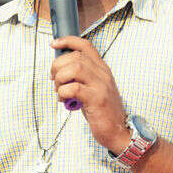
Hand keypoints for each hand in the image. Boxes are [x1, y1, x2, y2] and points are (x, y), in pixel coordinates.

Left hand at [50, 36, 129, 153]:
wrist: (118, 131)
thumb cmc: (102, 112)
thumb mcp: (93, 89)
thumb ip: (81, 78)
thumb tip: (59, 71)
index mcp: (102, 69)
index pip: (85, 46)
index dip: (67, 41)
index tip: (54, 45)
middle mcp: (103, 74)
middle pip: (75, 56)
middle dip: (58, 66)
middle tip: (54, 80)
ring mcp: (101, 85)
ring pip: (74, 68)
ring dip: (60, 79)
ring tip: (60, 91)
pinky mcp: (97, 98)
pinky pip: (74, 88)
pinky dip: (63, 93)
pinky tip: (65, 101)